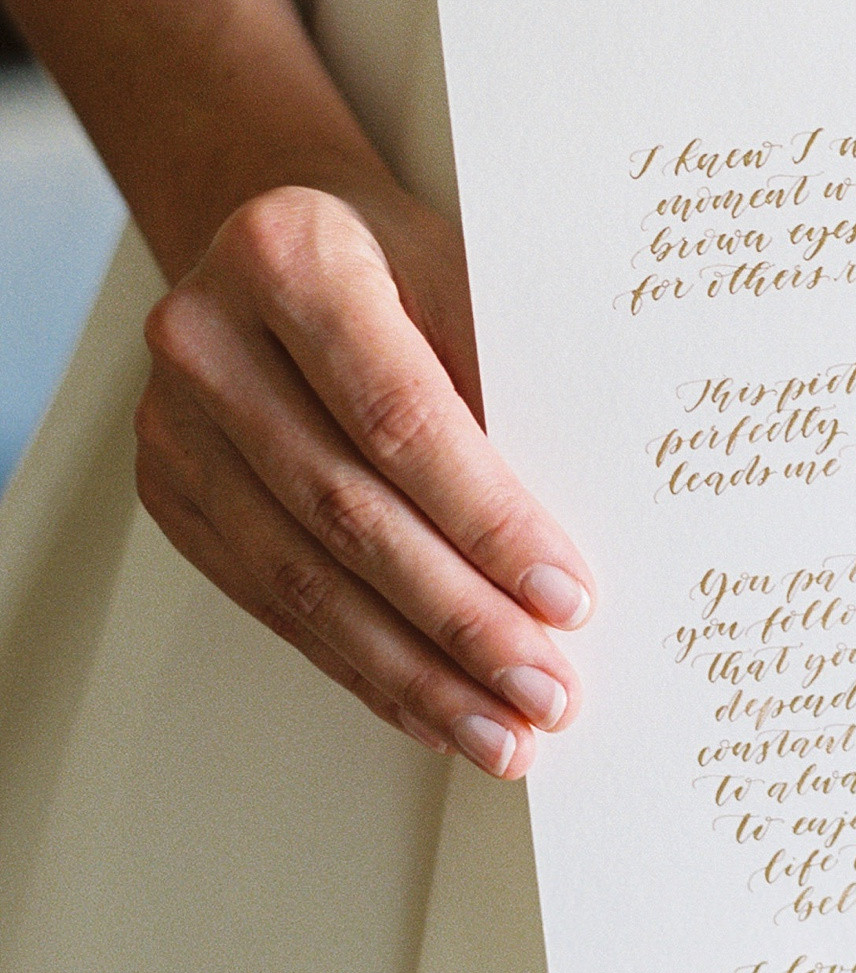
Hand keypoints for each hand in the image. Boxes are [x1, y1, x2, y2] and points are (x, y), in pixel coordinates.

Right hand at [135, 181, 594, 774]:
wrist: (275, 242)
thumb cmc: (392, 258)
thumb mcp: (461, 274)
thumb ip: (503, 386)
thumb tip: (564, 547)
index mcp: (290, 256)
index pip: (402, 418)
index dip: (486, 519)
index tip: (564, 596)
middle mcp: (209, 338)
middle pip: (348, 510)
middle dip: (458, 620)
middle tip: (542, 692)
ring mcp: (175, 423)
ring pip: (303, 576)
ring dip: (411, 671)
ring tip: (497, 731)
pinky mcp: (173, 493)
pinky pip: (273, 600)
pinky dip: (359, 662)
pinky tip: (426, 705)